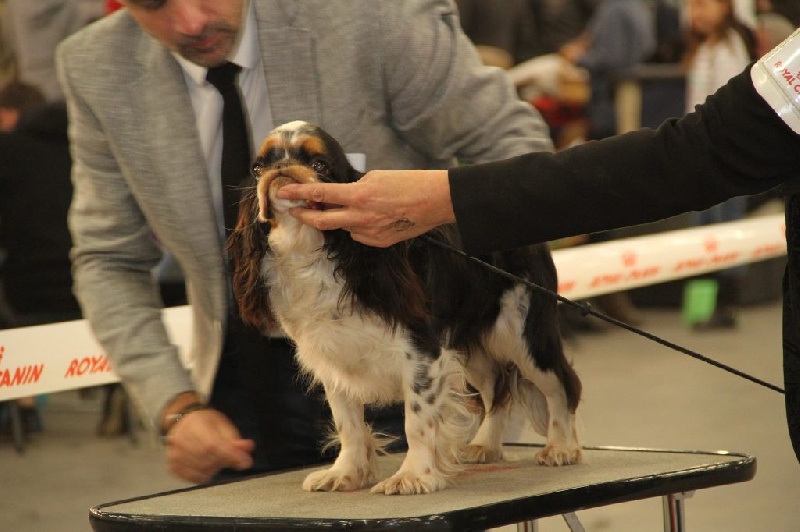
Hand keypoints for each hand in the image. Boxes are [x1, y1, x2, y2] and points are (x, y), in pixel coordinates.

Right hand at [163, 407, 254, 483]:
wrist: (182, 421)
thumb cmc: (205, 422)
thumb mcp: (222, 425)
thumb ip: (234, 439)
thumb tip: (248, 449)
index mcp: (195, 424)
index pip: (213, 445)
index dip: (231, 455)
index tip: (246, 462)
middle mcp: (181, 439)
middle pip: (207, 459)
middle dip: (224, 461)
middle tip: (230, 458)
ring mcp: (174, 453)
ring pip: (201, 470)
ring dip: (215, 469)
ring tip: (217, 460)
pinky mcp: (172, 465)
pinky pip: (192, 478)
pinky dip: (203, 476)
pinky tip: (207, 467)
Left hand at [276, 169, 454, 246]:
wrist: (435, 201)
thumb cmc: (409, 183)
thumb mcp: (376, 177)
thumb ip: (355, 188)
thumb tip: (340, 195)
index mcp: (359, 196)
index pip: (320, 194)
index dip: (299, 193)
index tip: (284, 193)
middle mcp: (360, 217)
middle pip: (322, 221)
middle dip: (305, 216)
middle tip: (295, 211)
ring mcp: (369, 233)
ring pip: (343, 227)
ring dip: (339, 217)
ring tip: (351, 206)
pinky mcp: (379, 242)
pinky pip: (359, 235)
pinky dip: (357, 226)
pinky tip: (371, 217)